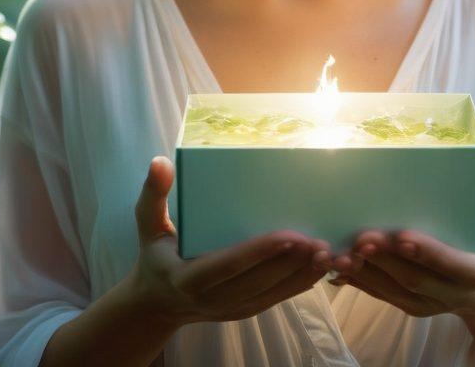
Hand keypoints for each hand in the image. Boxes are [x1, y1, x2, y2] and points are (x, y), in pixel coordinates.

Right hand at [123, 156, 333, 326]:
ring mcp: (228, 310)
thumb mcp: (147, 224)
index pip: (228, 265)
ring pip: (271, 294)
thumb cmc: (155, 254)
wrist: (156, 301)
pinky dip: (299, 286)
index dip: (260, 251)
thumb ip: (153, 194)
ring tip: (327, 252)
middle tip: (319, 240)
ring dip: (302, 275)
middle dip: (290, 262)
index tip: (290, 234)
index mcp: (186, 278)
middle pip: (257, 282)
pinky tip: (319, 268)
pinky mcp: (242, 312)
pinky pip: (274, 300)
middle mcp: (209, 299)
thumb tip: (160, 162)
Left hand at [327, 166, 474, 321]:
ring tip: (341, 251)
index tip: (404, 237)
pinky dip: (358, 280)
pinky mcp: (409, 307)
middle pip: (415, 279)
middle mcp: (452, 295)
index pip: (454, 266)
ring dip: (365, 271)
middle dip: (387, 259)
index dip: (428, 253)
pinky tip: (337, 264)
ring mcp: (428, 304)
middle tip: (362, 236)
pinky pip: (380, 295)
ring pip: (392, 290)